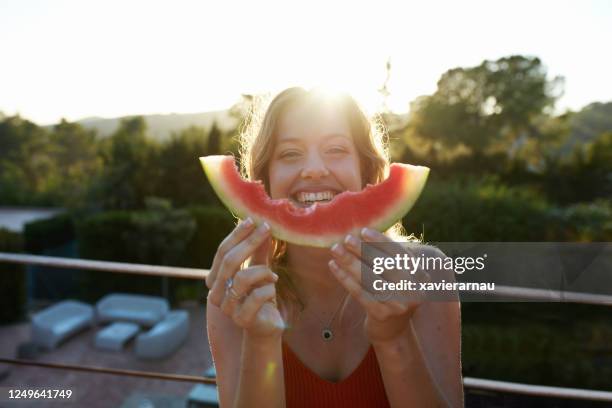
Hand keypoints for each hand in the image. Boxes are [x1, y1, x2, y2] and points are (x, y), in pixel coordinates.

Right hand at [207, 218, 284, 338]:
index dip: (237, 235)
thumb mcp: (259, 269)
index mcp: (216, 279)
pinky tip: (273, 288)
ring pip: (243, 278)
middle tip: (266, 229)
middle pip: (229, 261)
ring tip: (272, 275)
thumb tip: (262, 225)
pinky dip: (269, 288)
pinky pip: (256, 296)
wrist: (266, 326)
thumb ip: (258, 251)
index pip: (222, 252)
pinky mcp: (241, 319)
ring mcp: (227, 307)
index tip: (253, 221)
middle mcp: (216, 293)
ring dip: (263, 271)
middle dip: (250, 242)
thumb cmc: (260, 295)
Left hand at [328, 228, 428, 343]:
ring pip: (370, 279)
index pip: (400, 254)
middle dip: (363, 251)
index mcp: (420, 276)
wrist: (393, 330)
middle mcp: (413, 291)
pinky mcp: (381, 315)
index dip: (381, 242)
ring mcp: (398, 305)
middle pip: (384, 266)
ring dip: (350, 263)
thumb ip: (387, 256)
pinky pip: (359, 293)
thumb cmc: (392, 293)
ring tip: (335, 250)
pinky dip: (345, 278)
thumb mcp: (398, 275)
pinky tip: (333, 266)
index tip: (363, 231)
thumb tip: (363, 233)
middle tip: (346, 239)